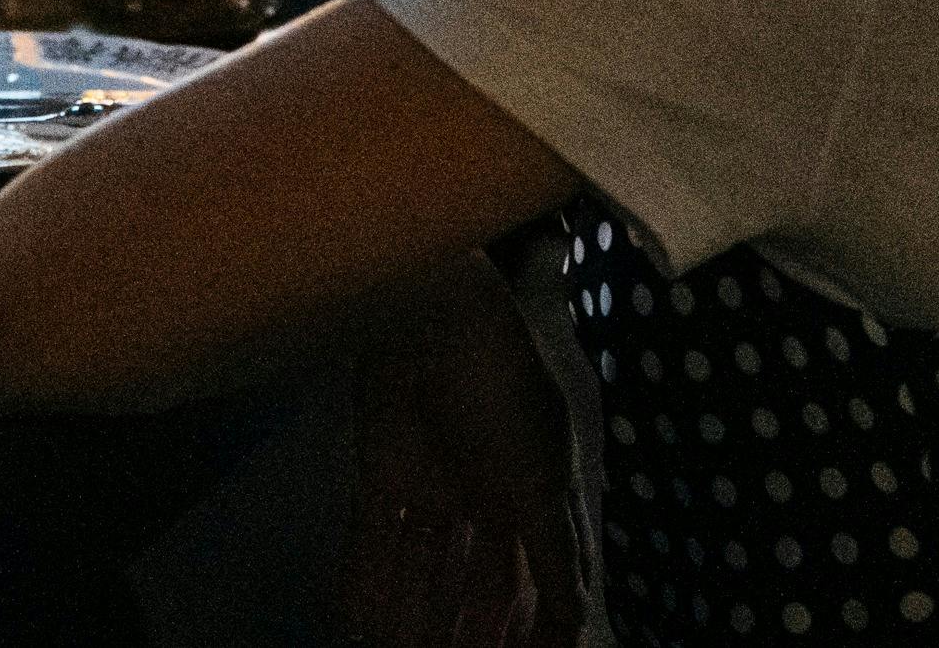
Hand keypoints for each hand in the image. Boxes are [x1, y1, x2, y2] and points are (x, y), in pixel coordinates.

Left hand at [342, 264, 581, 647]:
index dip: (534, 622)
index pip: (540, 572)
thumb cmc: (502, 393)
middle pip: (479, 578)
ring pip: (424, 568)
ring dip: (415, 615)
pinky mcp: (381, 472)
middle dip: (470, 627)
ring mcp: (432, 482)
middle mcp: (486, 492)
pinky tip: (358, 623)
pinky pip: (372, 540)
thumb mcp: (546, 479)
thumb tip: (581, 616)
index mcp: (536, 491)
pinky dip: (365, 582)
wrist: (431, 321)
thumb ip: (558, 552)